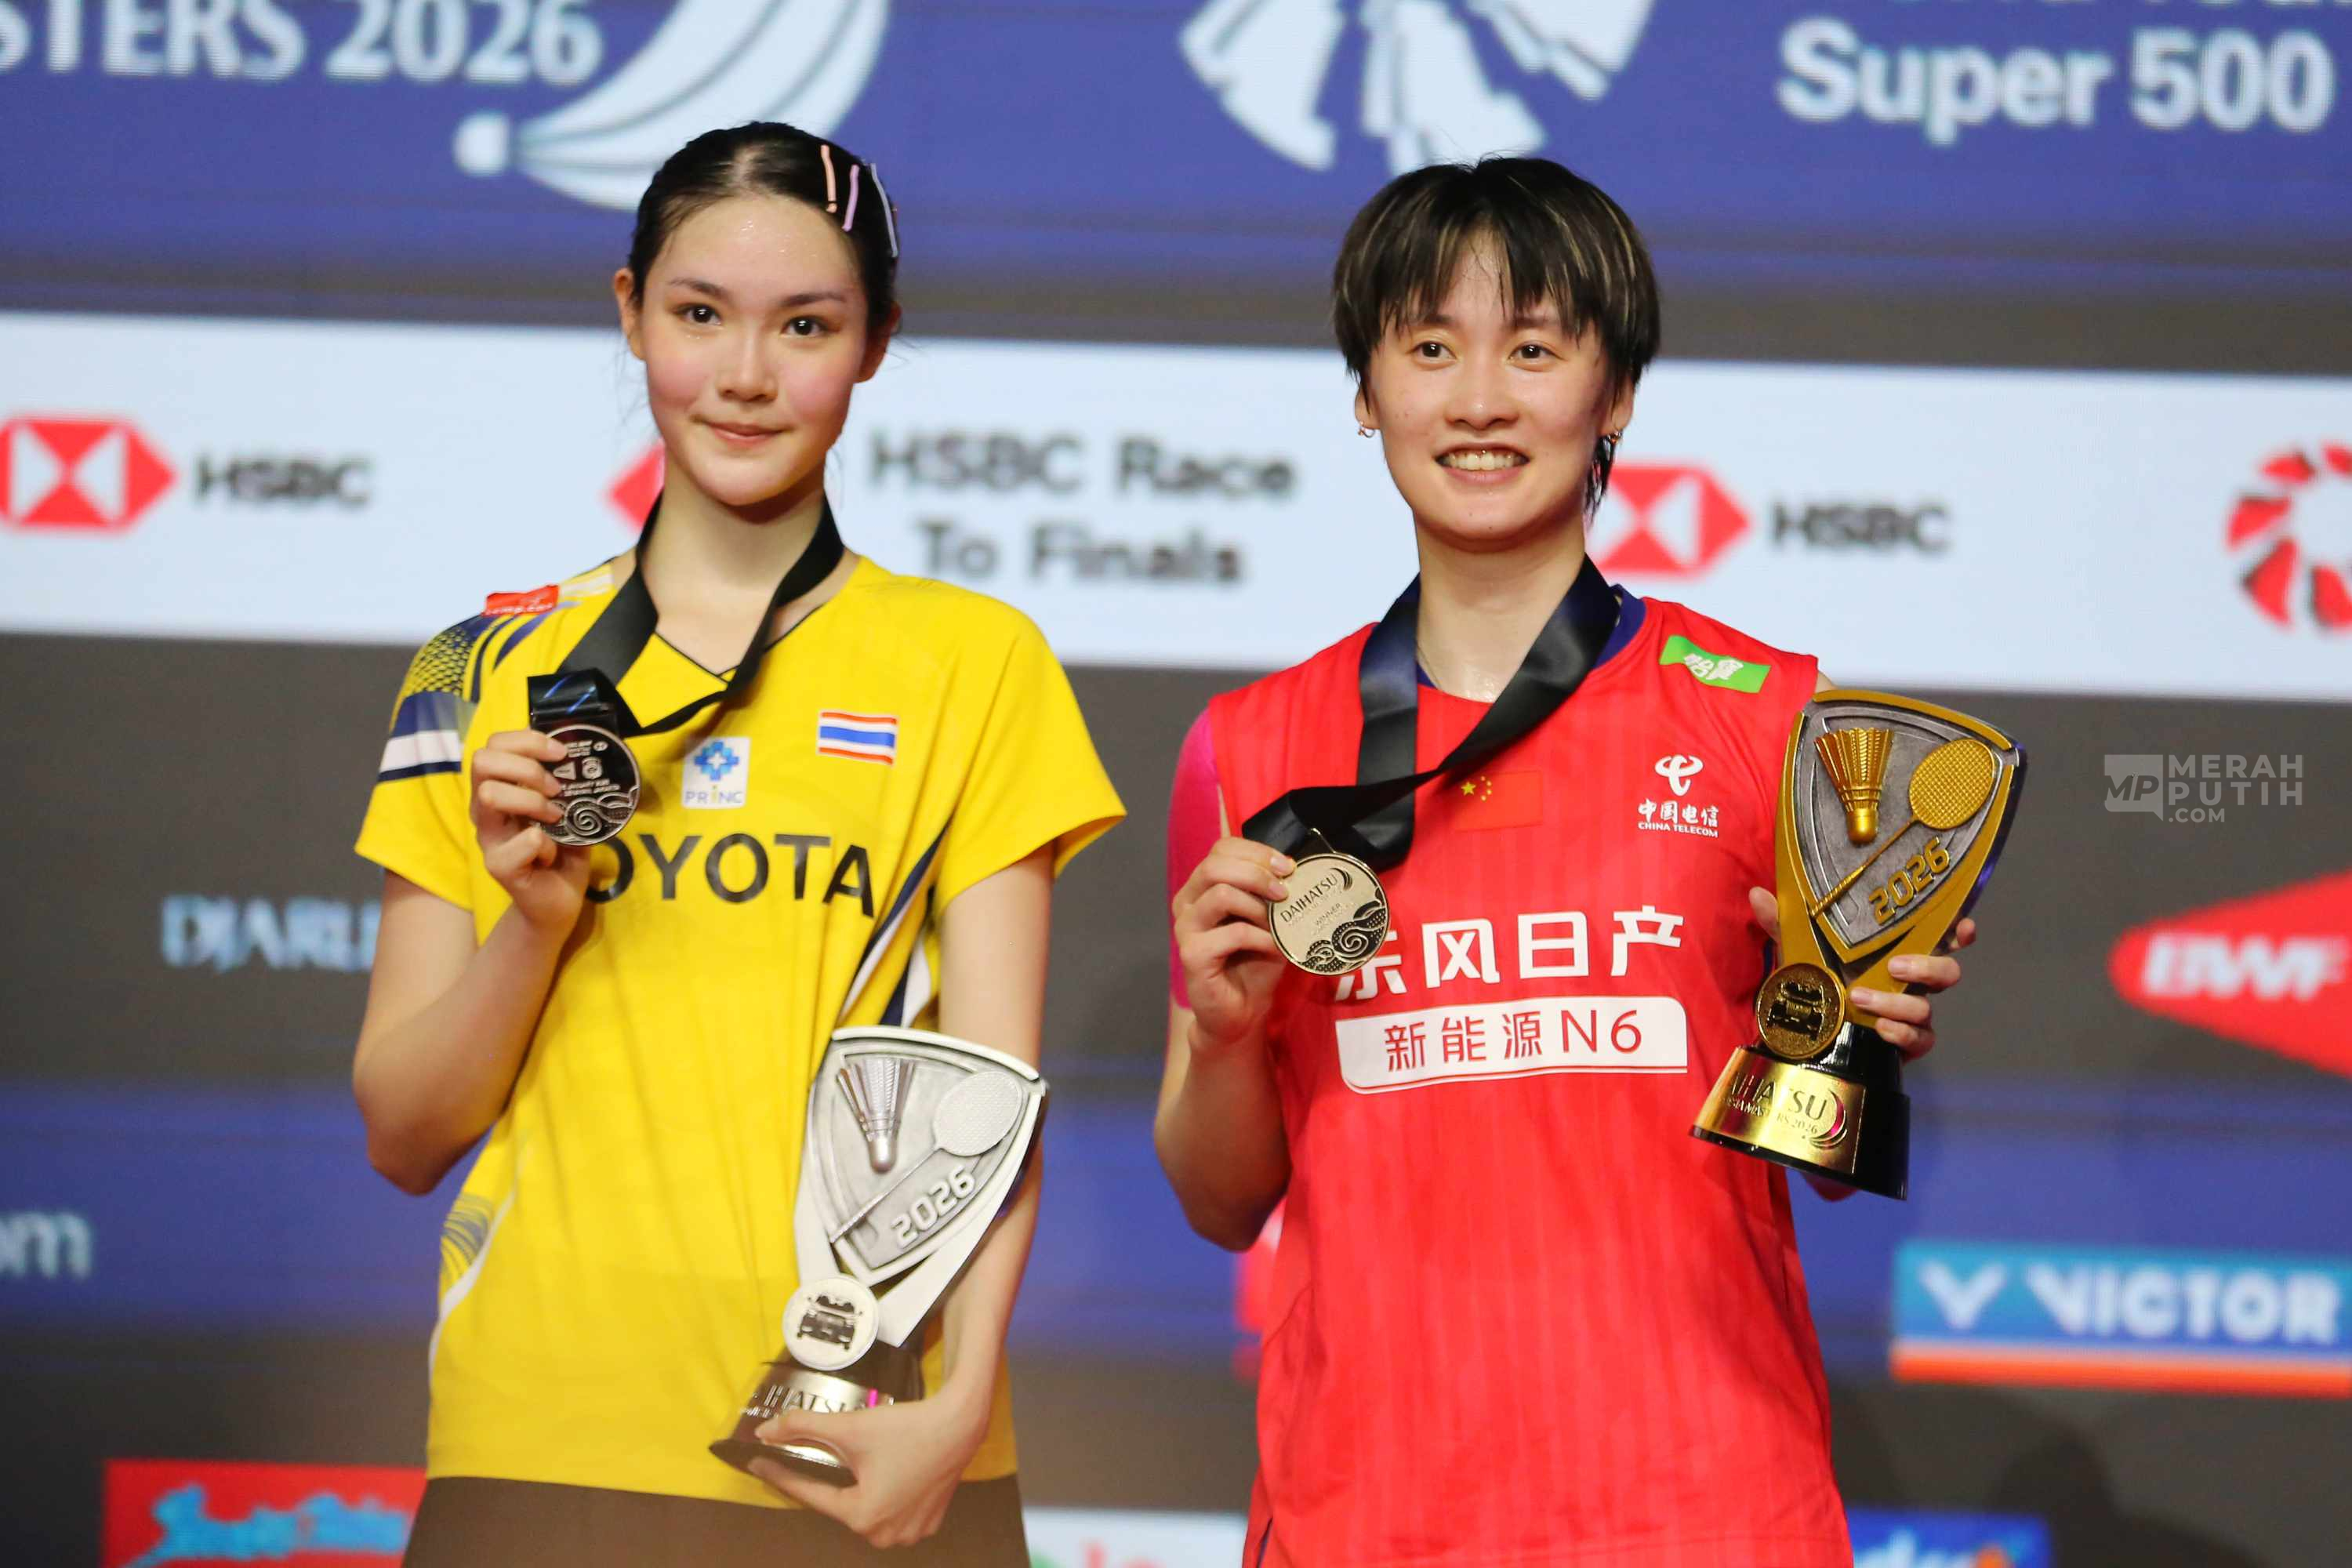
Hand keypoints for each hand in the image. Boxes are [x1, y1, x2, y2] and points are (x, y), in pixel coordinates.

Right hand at [470, 730, 590, 932]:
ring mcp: (487, 837)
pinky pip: (526, 840)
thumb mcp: (567, 808)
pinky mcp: (498, 866)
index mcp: (498, 788)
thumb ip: (568, 782)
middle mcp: (484, 809)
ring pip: (491, 795)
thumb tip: (587, 752)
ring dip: (533, 801)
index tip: (560, 753)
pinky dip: (548, 844)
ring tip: (555, 817)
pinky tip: (552, 854)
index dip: (527, 740)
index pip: (493, 745)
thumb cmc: (562, 849)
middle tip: (556, 789)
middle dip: (527, 768)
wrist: (558, 901)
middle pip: (482, 762)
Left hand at [748, 1392, 988, 1548]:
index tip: (760, 1463)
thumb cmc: (907, 1427)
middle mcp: (884, 1535)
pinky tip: (879, 1476)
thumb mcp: (850, 1426)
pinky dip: (881, 1496)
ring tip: (846, 1465)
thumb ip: (803, 1427)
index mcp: (862, 1516)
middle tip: (804, 1457)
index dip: (781, 1476)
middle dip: (823, 1480)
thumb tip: (767, 1431)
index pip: (809, 1494)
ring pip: (864, 1509)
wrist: (959, 1423)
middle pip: (839, 1503)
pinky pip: (891, 1513)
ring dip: (853, 1490)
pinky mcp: (925, 1524)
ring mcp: (908, 1533)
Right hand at [1172, 837, 1293, 1052]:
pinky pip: (1232, 933)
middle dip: (1257, 872)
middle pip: (1215, 864)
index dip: (1257, 852)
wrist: (1241, 1011)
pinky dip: (1261, 937)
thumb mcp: (1269, 920)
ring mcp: (1185, 928)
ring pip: (1220, 893)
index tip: (1289, 867)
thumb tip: (1298, 869)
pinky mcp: (1191, 954)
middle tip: (1285, 892)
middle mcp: (1187, 902)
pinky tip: (1274, 948)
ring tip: (1277, 924)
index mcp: (1202, 887)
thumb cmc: (1254, 962)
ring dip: (1258, 906)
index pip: (1222, 849)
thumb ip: (1273, 894)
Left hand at [1747, 886, 1975, 1060]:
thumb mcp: (1798, 950)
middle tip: (1897, 965)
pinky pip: (1919, 1040)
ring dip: (1899, 1003)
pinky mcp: (1903, 1043)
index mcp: (1894, 952)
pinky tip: (1881, 1029)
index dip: (1958, 931)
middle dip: (1930, 966)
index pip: (1938, 937)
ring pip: (1927, 1008)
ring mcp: (1909, 1013)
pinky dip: (1903, 1034)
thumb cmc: (1816, 980)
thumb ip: (1783, 923)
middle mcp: (1909, 981)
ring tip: (1862, 999)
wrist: (1805, 1033)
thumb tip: (1758, 894)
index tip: (1961, 925)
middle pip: (1946, 971)